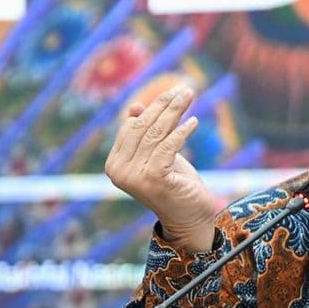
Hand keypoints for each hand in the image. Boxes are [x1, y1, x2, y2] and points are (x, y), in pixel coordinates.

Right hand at [105, 85, 216, 252]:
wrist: (189, 219)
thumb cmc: (175, 185)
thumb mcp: (158, 156)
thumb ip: (145, 135)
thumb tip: (134, 106)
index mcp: (114, 164)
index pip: (132, 127)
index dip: (153, 107)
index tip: (172, 92)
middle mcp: (118, 171)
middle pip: (143, 127)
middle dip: (165, 105)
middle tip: (184, 88)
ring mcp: (134, 177)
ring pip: (156, 134)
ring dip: (175, 112)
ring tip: (189, 96)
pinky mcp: (153, 179)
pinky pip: (168, 146)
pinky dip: (182, 132)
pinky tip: (194, 121)